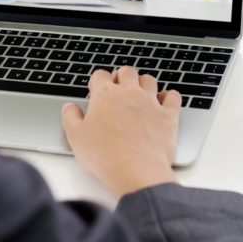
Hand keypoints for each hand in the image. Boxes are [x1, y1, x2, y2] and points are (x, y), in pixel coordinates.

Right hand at [61, 67, 181, 198]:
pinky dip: (169, 96)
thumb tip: (69, 108)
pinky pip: (173, 96)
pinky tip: (164, 100)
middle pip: (127, 72)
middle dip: (121, 76)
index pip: (100, 75)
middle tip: (118, 88)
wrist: (135, 170)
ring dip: (144, 83)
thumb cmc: (104, 155)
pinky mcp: (168, 115)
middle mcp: (129, 93)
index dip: (97, 81)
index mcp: (105, 95)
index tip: (95, 89)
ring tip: (139, 92)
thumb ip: (71, 118)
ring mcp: (150, 102)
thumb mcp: (76, 137)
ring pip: (149, 80)